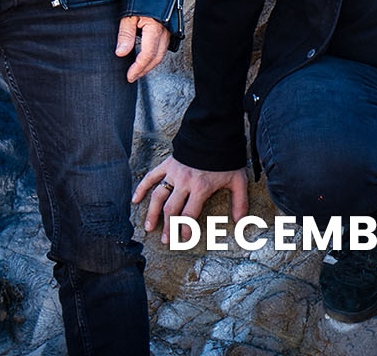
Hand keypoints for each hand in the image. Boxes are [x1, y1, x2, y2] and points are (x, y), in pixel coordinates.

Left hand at [116, 15, 169, 81]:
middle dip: (145, 69)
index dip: (138, 68)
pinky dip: (155, 54)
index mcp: (155, 28)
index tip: (129, 76)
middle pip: (157, 57)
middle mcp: (165, 31)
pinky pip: (163, 45)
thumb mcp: (128, 14)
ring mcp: (169, 29)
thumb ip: (125, 35)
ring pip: (161, 53)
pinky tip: (146, 55)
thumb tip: (121, 53)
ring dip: (150, 63)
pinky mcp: (169, 27)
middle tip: (133, 76)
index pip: (147, 55)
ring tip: (138, 69)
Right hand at [133, 156, 248, 236]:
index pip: (189, 214)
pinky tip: (135, 200)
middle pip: (171, 209)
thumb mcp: (238, 180)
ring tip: (148, 227)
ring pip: (158, 197)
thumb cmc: (227, 159)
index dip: (186, 229)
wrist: (215, 134)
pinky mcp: (167, 164)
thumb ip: (240, 202)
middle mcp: (184, 182)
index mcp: (200, 188)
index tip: (184, 239)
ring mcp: (173, 173)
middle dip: (168, 227)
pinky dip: (141, 188)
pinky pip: (150, 177)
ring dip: (152, 213)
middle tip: (167, 240)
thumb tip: (241, 222)